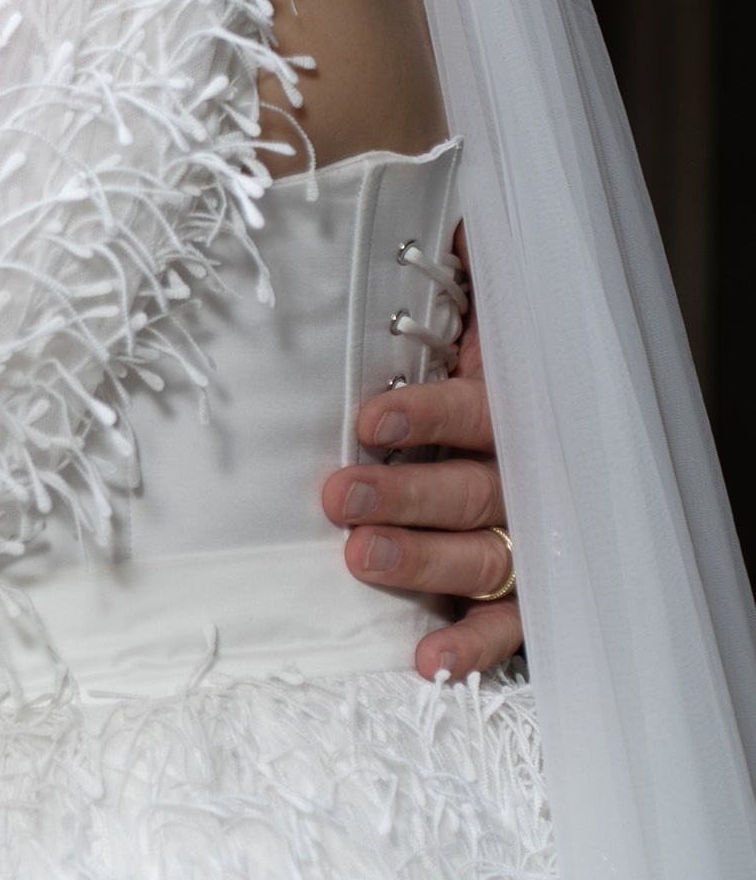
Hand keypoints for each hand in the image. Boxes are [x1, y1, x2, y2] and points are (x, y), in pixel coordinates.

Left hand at [326, 309, 522, 680]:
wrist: (537, 435)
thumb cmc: (469, 374)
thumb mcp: (470, 318)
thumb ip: (459, 275)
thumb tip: (444, 217)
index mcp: (508, 404)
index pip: (474, 408)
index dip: (426, 410)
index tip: (369, 414)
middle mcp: (522, 472)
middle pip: (471, 487)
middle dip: (406, 493)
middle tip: (342, 496)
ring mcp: (523, 537)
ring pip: (482, 554)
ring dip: (422, 561)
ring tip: (359, 559)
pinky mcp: (518, 595)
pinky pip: (506, 628)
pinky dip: (470, 648)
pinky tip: (427, 661)